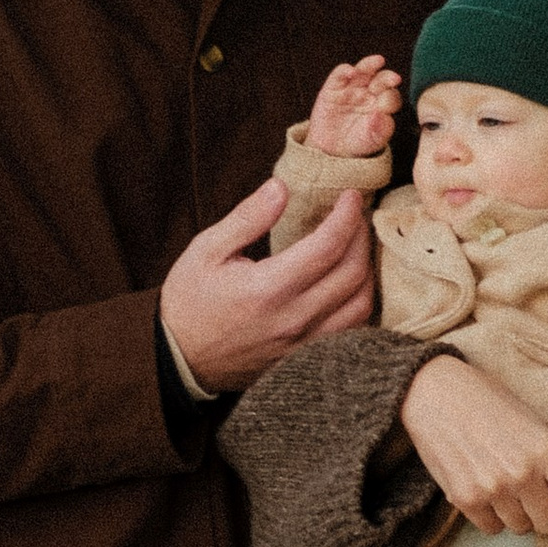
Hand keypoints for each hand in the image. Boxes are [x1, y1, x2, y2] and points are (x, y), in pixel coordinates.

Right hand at [161, 183, 374, 391]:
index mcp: (267, 289)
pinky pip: (353, 328)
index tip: (350, 195)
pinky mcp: (307, 357)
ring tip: (356, 245)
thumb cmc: (190, 301)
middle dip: (362, 236)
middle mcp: (293, 319)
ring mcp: (304, 343)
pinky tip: (350, 281)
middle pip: (353, 272)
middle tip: (355, 214)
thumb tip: (282, 187)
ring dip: (367, 269)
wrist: (180, 360)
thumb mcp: (207, 250)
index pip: (328, 246)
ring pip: (361, 303)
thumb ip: (248, 218)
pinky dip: (360, 299)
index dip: (347, 215)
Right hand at [306, 55, 401, 158]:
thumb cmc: (358, 143)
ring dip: (370, 64)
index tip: (388, 106)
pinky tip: (351, 72)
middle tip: (394, 79)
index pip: (392, 96)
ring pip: (363, 71)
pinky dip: (345, 71)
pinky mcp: (333, 87)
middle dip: (388, 78)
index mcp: (383, 105)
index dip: (392, 99)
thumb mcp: (372, 142)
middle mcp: (370, 93)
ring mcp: (352, 88)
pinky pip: (340, 74)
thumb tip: (383, 115)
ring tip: (378, 61)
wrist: (332, 150)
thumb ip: (380, 130)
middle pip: (382, 80)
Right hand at [402, 352, 547, 536]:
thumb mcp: (536, 426)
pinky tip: (484, 489)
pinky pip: (491, 529)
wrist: (435, 393)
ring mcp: (492, 488)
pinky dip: (491, 516)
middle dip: (546, 512)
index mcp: (546, 450)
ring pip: (520, 528)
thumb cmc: (490, 403)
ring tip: (504, 483)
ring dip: (517, 513)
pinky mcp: (464, 499)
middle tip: (534, 492)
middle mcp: (521, 472)